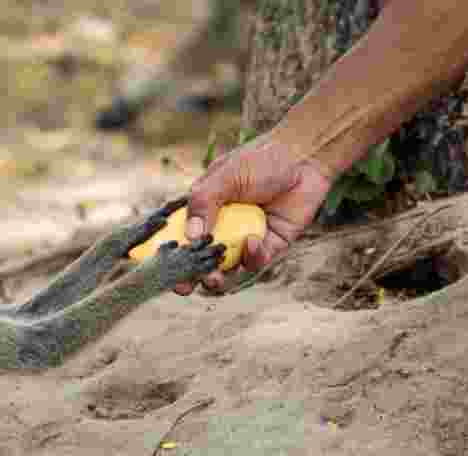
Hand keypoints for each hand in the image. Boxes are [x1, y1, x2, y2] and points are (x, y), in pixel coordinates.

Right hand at [171, 133, 333, 294]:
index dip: (170, 252)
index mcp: (203, 209)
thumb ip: (204, 203)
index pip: (180, 234)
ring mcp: (243, 238)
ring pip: (225, 267)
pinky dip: (252, 256)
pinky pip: (254, 261)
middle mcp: (221, 226)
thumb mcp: (225, 176)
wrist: (305, 158)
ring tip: (213, 277)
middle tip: (184, 286)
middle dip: (189, 275)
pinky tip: (254, 241)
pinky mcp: (268, 245)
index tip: (163, 267)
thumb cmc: (261, 160)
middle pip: (199, 258)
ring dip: (216, 276)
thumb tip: (189, 236)